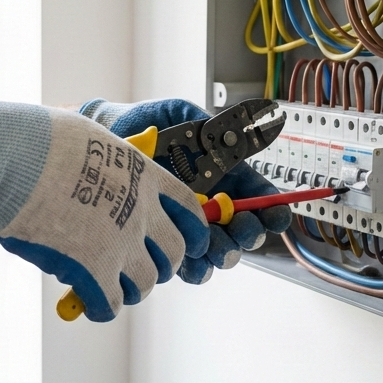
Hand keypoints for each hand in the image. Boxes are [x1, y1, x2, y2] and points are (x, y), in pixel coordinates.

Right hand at [0, 91, 208, 320]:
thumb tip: (102, 166)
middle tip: (148, 268)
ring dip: (133, 289)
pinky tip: (92, 303)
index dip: (195, 230)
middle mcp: (141, 212)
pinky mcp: (92, 271)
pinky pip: (110, 304)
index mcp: (144, 176)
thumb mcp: (92, 139)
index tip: (194, 242)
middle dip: (164, 264)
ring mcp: (120, 243)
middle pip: (175, 252)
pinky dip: (103, 307)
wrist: (11, 159)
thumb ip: (108, 161)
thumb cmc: (40, 140)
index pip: (189, 209)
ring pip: (146, 283)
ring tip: (117, 287)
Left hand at [80, 98, 291, 283]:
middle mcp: (212, 204)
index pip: (258, 197)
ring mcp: (189, 224)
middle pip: (244, 231)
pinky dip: (193, 267)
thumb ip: (211, 126)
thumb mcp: (183, 115)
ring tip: (212, 247)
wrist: (106, 138)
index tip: (276, 216)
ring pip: (219, 253)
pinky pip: (187, 264)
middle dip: (248, 235)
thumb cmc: (145, 124)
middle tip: (242, 231)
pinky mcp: (164, 239)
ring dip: (222, 254)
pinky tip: (187, 258)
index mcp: (225, 175)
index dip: (273, 210)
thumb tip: (240, 135)